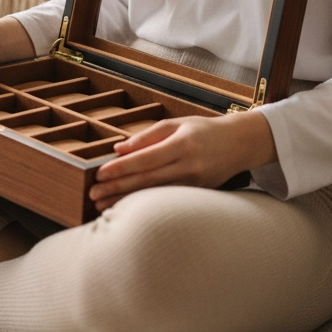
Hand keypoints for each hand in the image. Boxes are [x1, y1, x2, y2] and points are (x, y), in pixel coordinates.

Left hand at [89, 110, 276, 211]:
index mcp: (182, 144)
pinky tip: (127, 208)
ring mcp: (195, 184)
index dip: (121, 167)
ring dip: (126, 201)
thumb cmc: (204, 130)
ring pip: (154, 195)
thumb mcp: (177, 124)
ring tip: (102, 206)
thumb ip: (147, 136)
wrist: (239, 144)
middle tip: (93, 194)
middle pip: (146, 180)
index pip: (145, 159)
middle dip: (117, 188)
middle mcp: (189, 166)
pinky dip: (144, 204)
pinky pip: (166, 200)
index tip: (100, 173)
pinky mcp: (197, 194)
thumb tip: (119, 148)